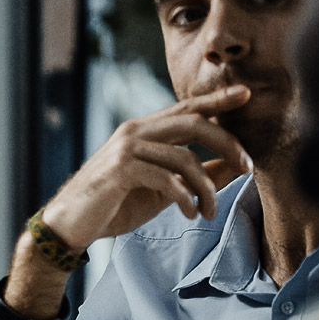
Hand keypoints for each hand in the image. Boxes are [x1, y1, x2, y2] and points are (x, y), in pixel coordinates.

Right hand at [40, 86, 254, 251]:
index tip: (246, 94)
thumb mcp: (162, 190)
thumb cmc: (113, 206)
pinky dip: (185, 199)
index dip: (217, 100)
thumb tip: (233, 167)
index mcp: (142, 131)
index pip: (186, 109)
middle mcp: (134, 133)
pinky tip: (189, 213)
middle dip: (228, 143)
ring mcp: (126, 150)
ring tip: (209, 211)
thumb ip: (194, 176)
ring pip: (185, 158)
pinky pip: (167, 180)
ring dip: (206, 188)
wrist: (69, 225)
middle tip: (249, 168)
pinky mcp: (120, 171)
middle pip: (193, 123)